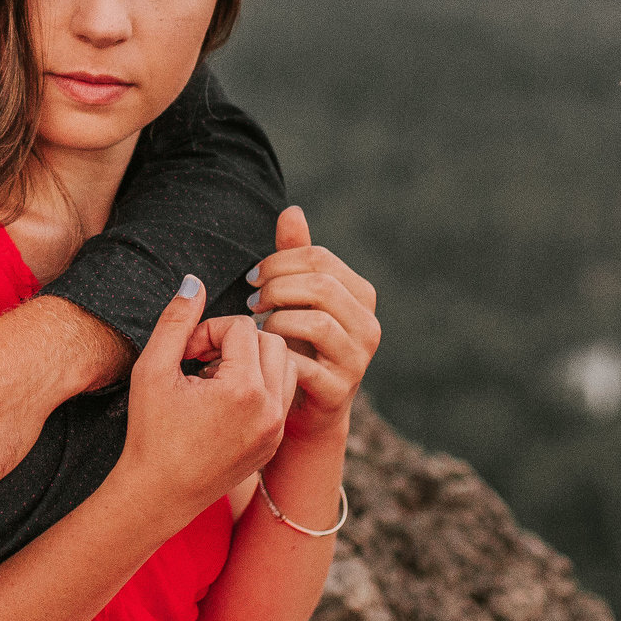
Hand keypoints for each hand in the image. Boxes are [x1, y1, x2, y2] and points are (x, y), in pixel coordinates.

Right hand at [121, 278, 298, 511]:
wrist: (158, 495)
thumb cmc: (150, 433)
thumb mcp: (152, 370)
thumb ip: (176, 321)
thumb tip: (194, 282)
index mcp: (244, 390)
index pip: (242, 327)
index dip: (208, 331)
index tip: (185, 354)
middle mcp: (270, 410)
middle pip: (271, 340)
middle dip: (235, 342)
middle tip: (200, 361)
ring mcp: (276, 429)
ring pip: (284, 365)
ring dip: (253, 360)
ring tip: (215, 378)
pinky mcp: (274, 442)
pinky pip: (282, 395)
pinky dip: (259, 386)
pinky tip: (223, 400)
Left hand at [245, 206, 380, 435]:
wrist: (305, 410)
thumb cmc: (299, 345)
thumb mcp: (297, 298)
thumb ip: (295, 256)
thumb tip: (291, 210)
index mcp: (361, 295)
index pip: (320, 258)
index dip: (279, 261)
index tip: (253, 277)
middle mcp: (368, 325)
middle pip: (321, 286)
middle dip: (277, 287)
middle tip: (252, 300)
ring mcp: (358, 359)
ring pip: (316, 322)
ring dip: (277, 320)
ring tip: (260, 326)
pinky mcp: (340, 390)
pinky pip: (306, 364)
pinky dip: (278, 354)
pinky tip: (263, 352)